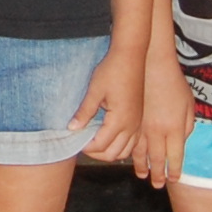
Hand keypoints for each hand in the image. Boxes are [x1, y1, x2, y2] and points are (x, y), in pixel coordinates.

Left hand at [77, 45, 146, 165]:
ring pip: (124, 152)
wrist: (131, 56)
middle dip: (96, 154)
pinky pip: (132, 143)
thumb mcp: (94, 91)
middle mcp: (131, 126)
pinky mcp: (139, 119)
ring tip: (93, 142)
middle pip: (113, 154)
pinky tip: (108, 137)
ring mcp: (137, 124)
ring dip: (108, 152)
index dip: (85, 147)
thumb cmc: (112, 71)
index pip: (100, 146)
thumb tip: (71, 129)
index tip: (74, 139)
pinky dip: (120, 146)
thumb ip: (84, 112)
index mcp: (119, 121)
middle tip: (82, 143)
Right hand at [134, 54, 193, 188]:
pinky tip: (131, 157)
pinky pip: (131, 140)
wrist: (151, 66)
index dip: (174, 170)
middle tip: (157, 185)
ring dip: (141, 165)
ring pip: (141, 152)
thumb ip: (187, 126)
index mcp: (175, 128)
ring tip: (141, 175)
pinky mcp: (131, 119)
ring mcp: (142, 126)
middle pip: (157, 158)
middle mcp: (157, 131)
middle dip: (157, 174)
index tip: (173, 179)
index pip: (175, 156)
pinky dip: (131, 151)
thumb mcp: (189, 105)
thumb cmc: (174, 83)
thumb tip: (182, 140)